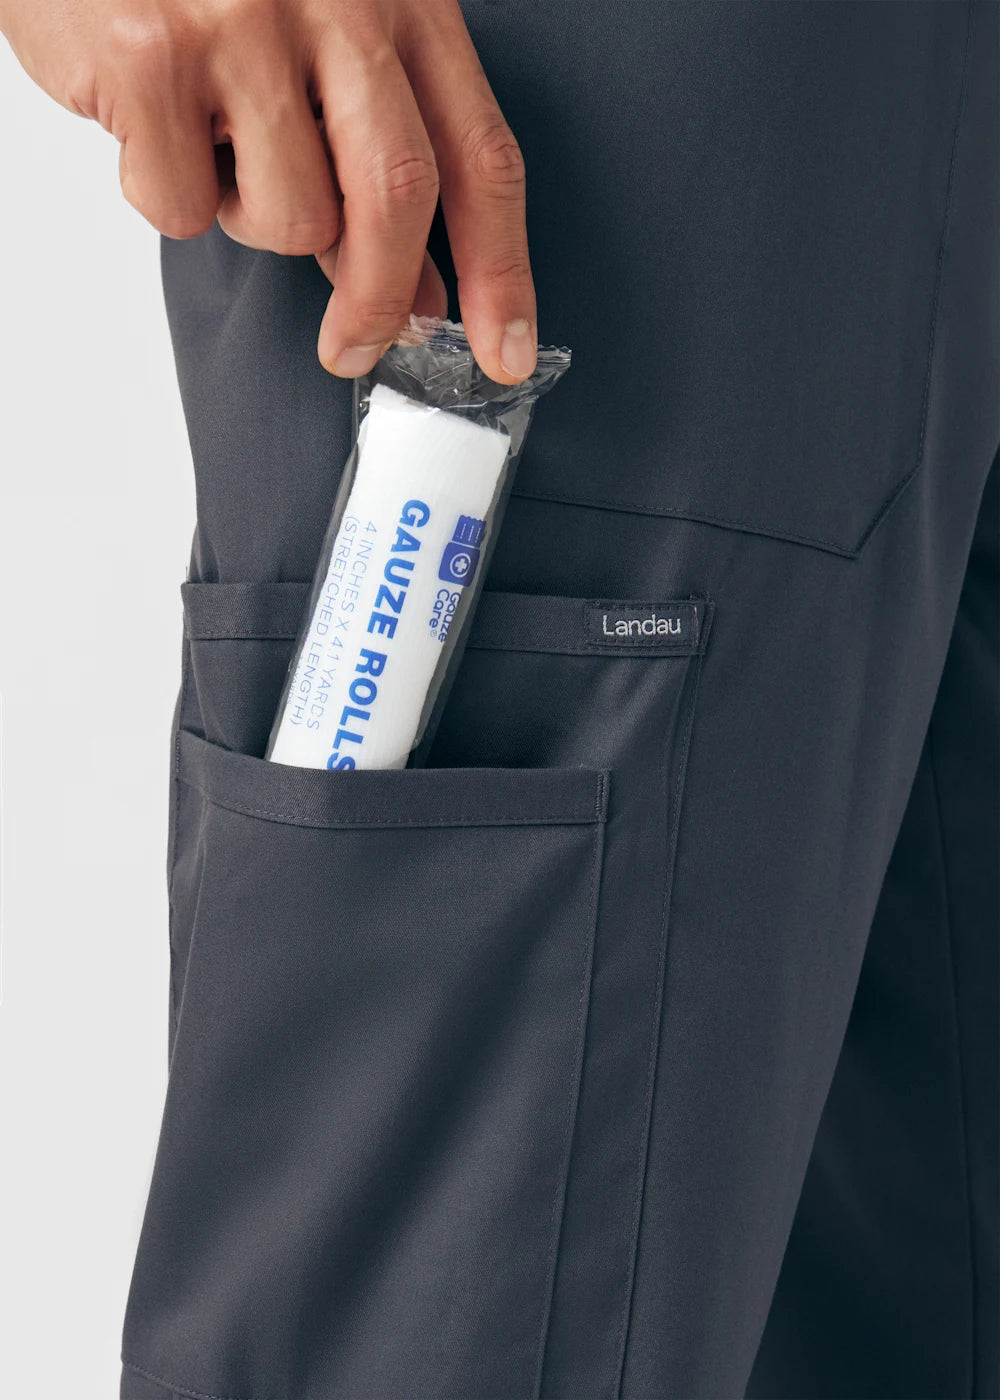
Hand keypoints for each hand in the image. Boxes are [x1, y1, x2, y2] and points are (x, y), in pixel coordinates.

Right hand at [0, 0, 537, 381]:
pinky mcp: (153, 55)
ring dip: (249, 217)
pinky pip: (183, 206)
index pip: (481, 157)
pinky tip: (150, 123)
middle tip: (355, 347)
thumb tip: (422, 295)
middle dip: (380, 299)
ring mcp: (245, 22)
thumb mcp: (324, 52)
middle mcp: (340, 0)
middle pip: (399, 196)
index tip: (507, 353)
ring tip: (214, 142)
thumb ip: (378, 165)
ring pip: (291, 217)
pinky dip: (166, 191)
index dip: (501, 272)